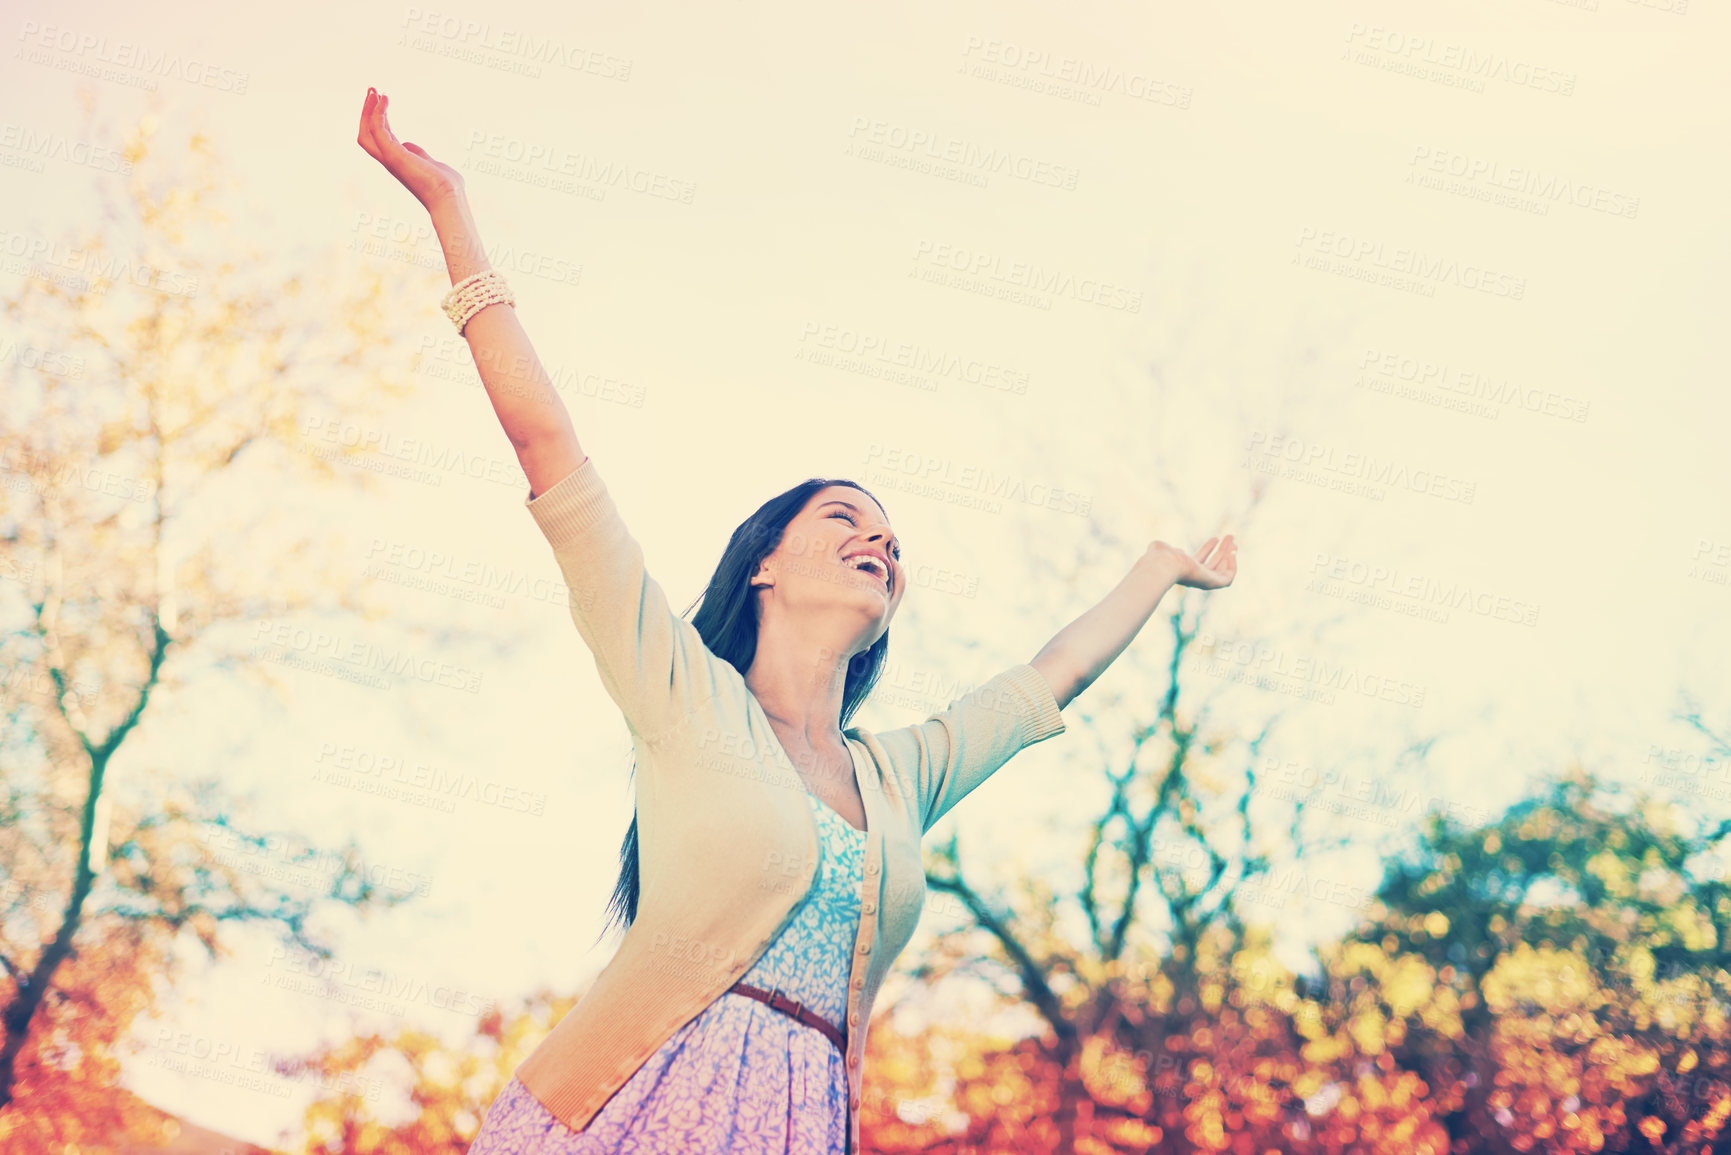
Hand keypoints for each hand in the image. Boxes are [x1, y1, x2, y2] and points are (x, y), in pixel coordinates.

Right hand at [356, 88, 464, 210]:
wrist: (449, 196)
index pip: (379, 137)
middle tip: (372, 90)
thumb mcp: (429, 162)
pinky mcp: (394, 154)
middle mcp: (389, 160)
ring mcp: (390, 158)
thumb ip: (418, 153)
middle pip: (367, 134)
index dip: (378, 117)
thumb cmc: (445, 184)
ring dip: (369, 109)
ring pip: (367, 132)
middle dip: (367, 111)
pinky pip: (379, 129)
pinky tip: (384, 100)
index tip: (381, 99)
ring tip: (374, 90)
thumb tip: (409, 146)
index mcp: (397, 161)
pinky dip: (379, 113)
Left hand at [1148, 534, 1236, 590]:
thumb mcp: (1161, 548)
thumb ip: (1166, 548)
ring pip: (1222, 569)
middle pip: (1213, 564)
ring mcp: (1203, 580)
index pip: (1200, 561)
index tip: (1215, 538)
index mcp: (1183, 569)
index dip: (1209, 549)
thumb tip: (1172, 550)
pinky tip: (1232, 553)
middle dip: (1222, 550)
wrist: (1164, 564)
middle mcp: (1194, 576)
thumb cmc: (1159, 556)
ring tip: (1233, 538)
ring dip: (1229, 553)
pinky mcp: (1211, 583)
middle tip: (1230, 537)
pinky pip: (1228, 578)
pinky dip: (1232, 566)